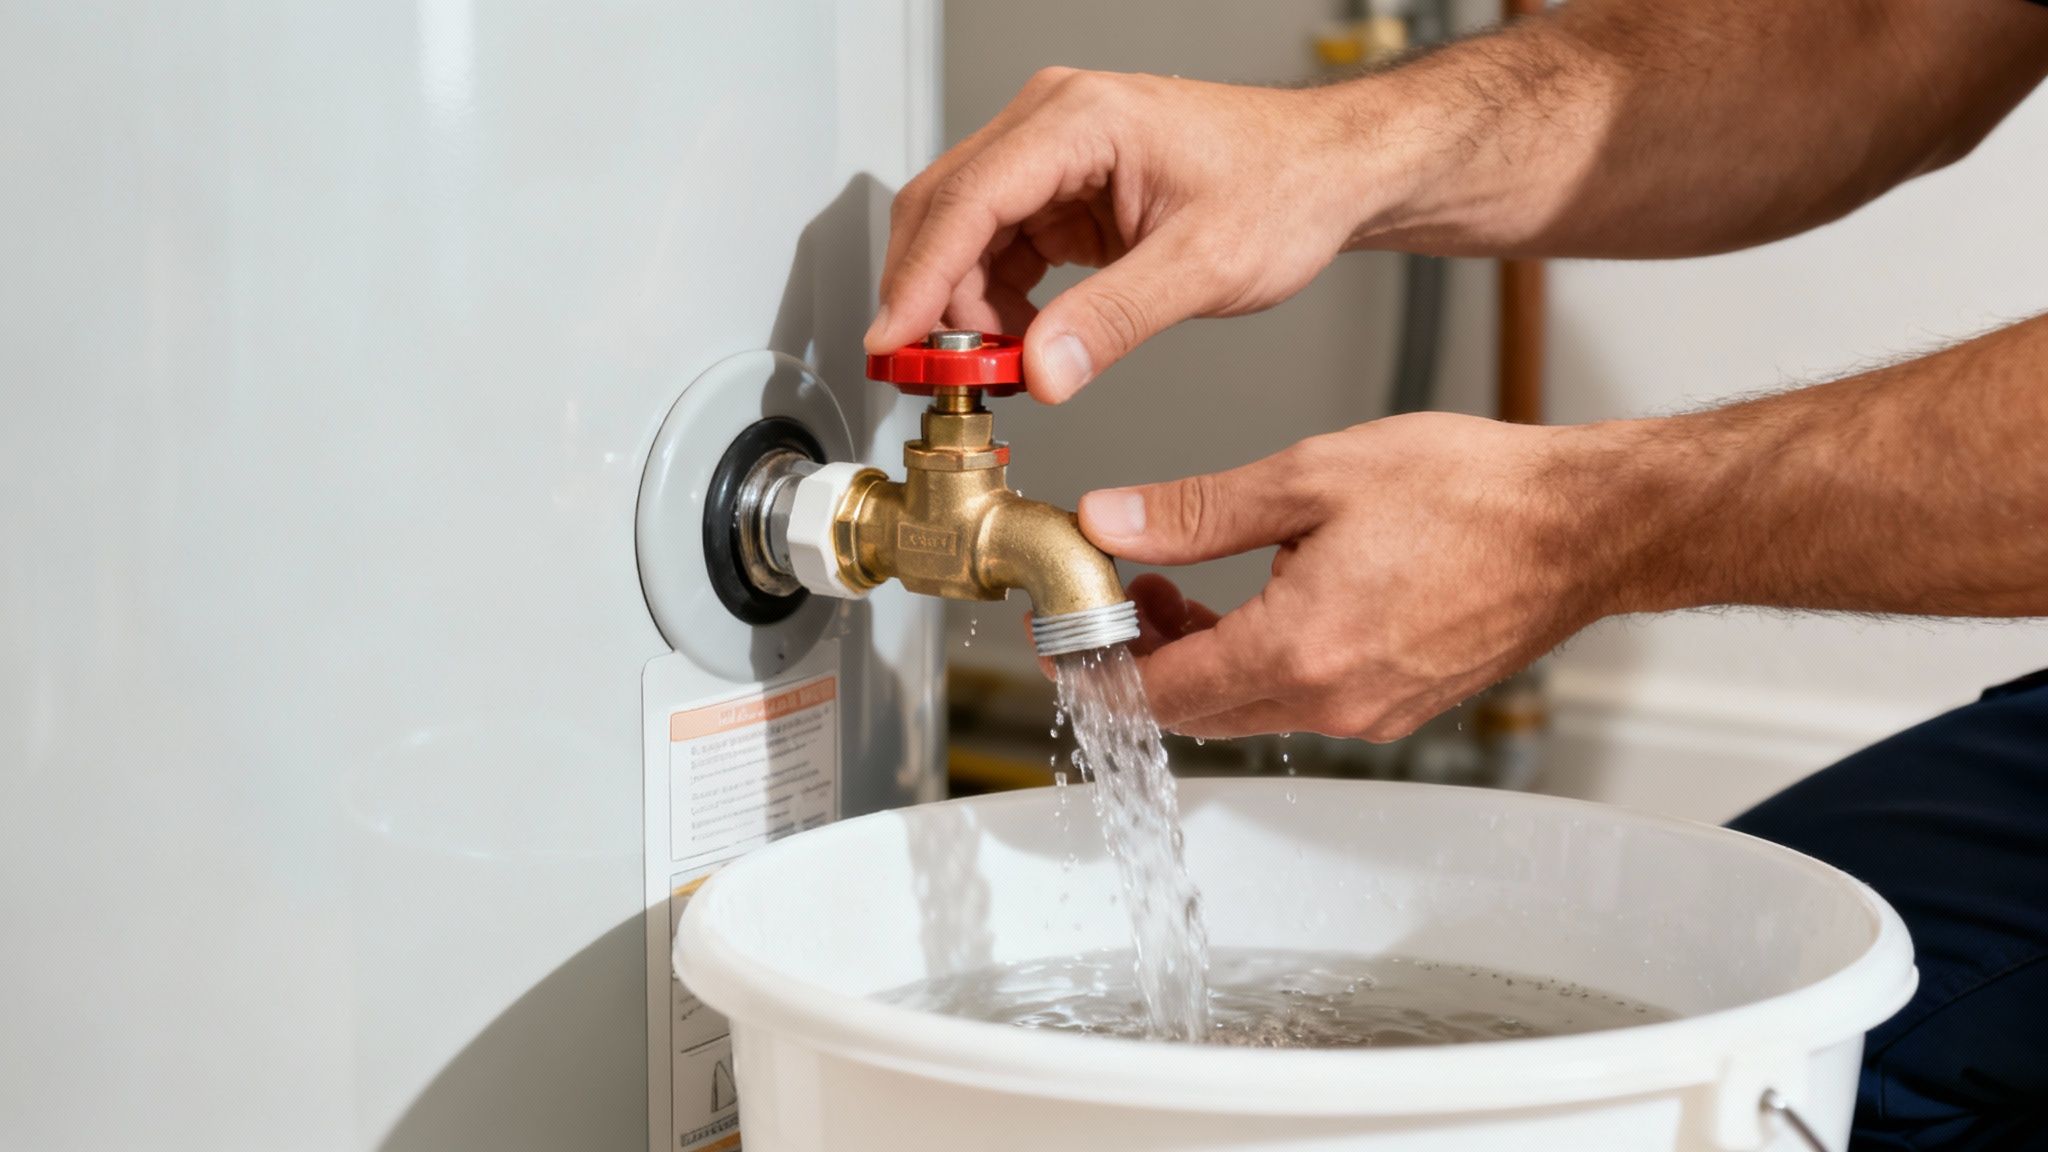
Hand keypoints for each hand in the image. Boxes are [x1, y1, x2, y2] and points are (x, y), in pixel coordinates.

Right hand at [865, 69, 1374, 401]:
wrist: (1327, 172)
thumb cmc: (1284, 187)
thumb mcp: (1204, 264)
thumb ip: (1116, 319)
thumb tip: (1041, 369)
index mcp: (1080, 119)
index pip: (967, 199)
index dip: (918, 277)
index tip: (893, 340)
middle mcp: (1053, 124)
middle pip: (946, 210)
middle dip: (927, 297)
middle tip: (927, 375)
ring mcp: (1053, 155)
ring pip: (964, 234)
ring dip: (961, 306)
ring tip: (988, 371)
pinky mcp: (1062, 190)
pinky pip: (999, 247)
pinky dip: (994, 302)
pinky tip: (1017, 345)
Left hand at [1080, 413, 1615, 739]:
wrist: (1585, 527)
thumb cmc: (1472, 493)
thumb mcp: (1312, 478)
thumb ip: (1198, 510)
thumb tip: (1109, 521)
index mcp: (1300, 652)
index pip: (1159, 694)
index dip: (1098, 669)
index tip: (1067, 636)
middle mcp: (1334, 703)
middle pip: (1196, 713)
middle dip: (1142, 661)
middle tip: (1120, 595)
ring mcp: (1372, 713)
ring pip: (1247, 709)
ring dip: (1199, 661)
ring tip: (1178, 588)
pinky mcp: (1400, 705)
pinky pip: (1300, 702)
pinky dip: (1256, 665)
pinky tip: (1255, 605)